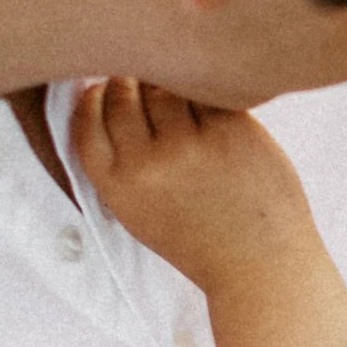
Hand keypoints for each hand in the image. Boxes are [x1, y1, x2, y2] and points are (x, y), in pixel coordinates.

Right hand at [72, 77, 318, 293]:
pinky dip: (205, 92)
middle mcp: (147, 162)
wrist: (260, 264)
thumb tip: (101, 95)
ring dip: (167, 82)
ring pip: (163, 84)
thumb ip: (118, 164)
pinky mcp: (229, 129)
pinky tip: (212, 108)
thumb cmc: (201, 239)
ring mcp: (189, 143)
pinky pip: (205, 90)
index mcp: (118, 186)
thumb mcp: (139, 212)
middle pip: (122, 93)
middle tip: (146, 88)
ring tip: (181, 100)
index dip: (93, 97)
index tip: (103, 89)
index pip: (86, 119)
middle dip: (129, 83)